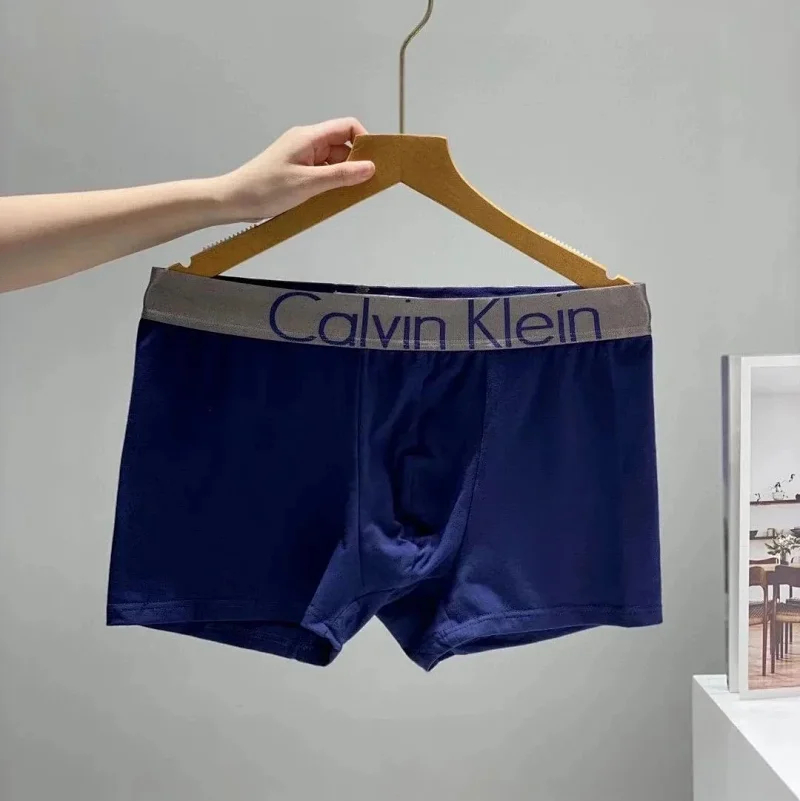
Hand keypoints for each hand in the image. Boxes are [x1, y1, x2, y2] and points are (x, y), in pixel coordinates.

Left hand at [213, 118, 375, 222]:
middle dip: (355, 164)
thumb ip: (341, 175)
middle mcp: (306, 142)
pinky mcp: (297, 170)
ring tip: (340, 196)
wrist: (233, 200)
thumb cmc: (263, 189)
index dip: (364, 142)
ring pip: (333, 161)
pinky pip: (322, 172)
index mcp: (308, 137)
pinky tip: (328, 198)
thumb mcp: (308, 184)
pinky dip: (329, 183)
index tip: (373, 163)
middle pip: (343, 145)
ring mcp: (301, 156)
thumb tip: (369, 168)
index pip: (347, 127)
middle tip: (361, 186)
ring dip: (341, 177)